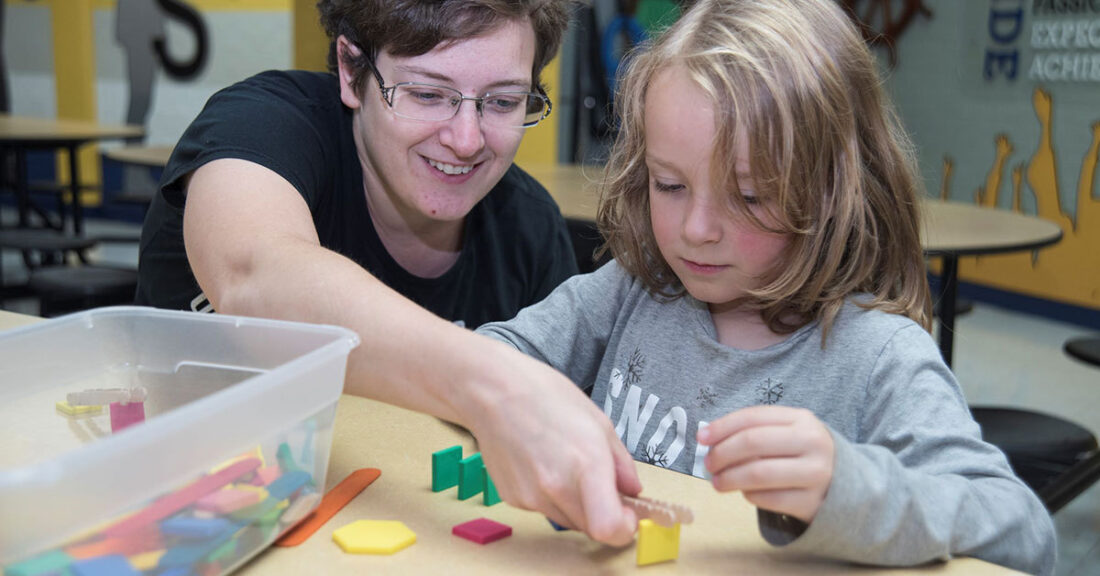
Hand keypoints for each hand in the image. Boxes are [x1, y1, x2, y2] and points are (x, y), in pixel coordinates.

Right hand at [465, 342, 641, 545]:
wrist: (493, 391)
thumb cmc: (546, 396)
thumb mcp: (598, 421)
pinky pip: (543, 508)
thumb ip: (621, 463)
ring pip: (567, 520)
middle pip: (591, 528)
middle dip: (603, 513)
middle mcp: (558, 488)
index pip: (609, 529)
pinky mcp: (513, 499)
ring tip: (565, 465)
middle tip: (600, 485)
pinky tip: (541, 463)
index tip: (628, 516)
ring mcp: (532, 497)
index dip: (624, 530)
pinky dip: (550, 496)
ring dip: (576, 505)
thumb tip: (632, 491)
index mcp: (587, 465)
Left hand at [697, 405, 833, 523]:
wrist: (846, 485)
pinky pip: (768, 499)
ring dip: (730, 478)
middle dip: (723, 453)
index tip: (701, 437)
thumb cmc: (803, 454)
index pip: (754, 417)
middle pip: (753, 443)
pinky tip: (747, 493)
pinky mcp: (812, 502)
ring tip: (718, 482)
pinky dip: (750, 496)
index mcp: (802, 419)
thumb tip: (709, 440)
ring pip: (758, 474)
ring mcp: (816, 474)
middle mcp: (812, 443)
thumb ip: (754, 431)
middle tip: (709, 464)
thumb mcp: (788, 433)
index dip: (722, 426)